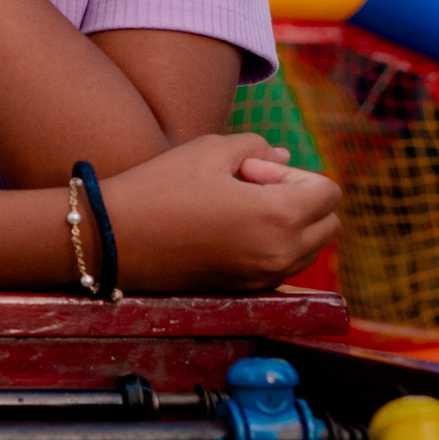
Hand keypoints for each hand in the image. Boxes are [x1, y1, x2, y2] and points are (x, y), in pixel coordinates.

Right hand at [100, 134, 340, 293]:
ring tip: (237, 211)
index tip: (248, 171)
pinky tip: (227, 233)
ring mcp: (263, 277)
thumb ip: (258, 147)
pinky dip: (270, 247)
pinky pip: (282, 266)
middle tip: (247, 189)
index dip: (290, 172)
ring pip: (309, 248)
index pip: (327, 190)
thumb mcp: (209, 150)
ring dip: (289, 226)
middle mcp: (281, 254)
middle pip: (328, 223)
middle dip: (299, 200)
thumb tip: (284, 157)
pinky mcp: (244, 291)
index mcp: (280, 217)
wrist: (110, 241)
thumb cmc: (159, 188)